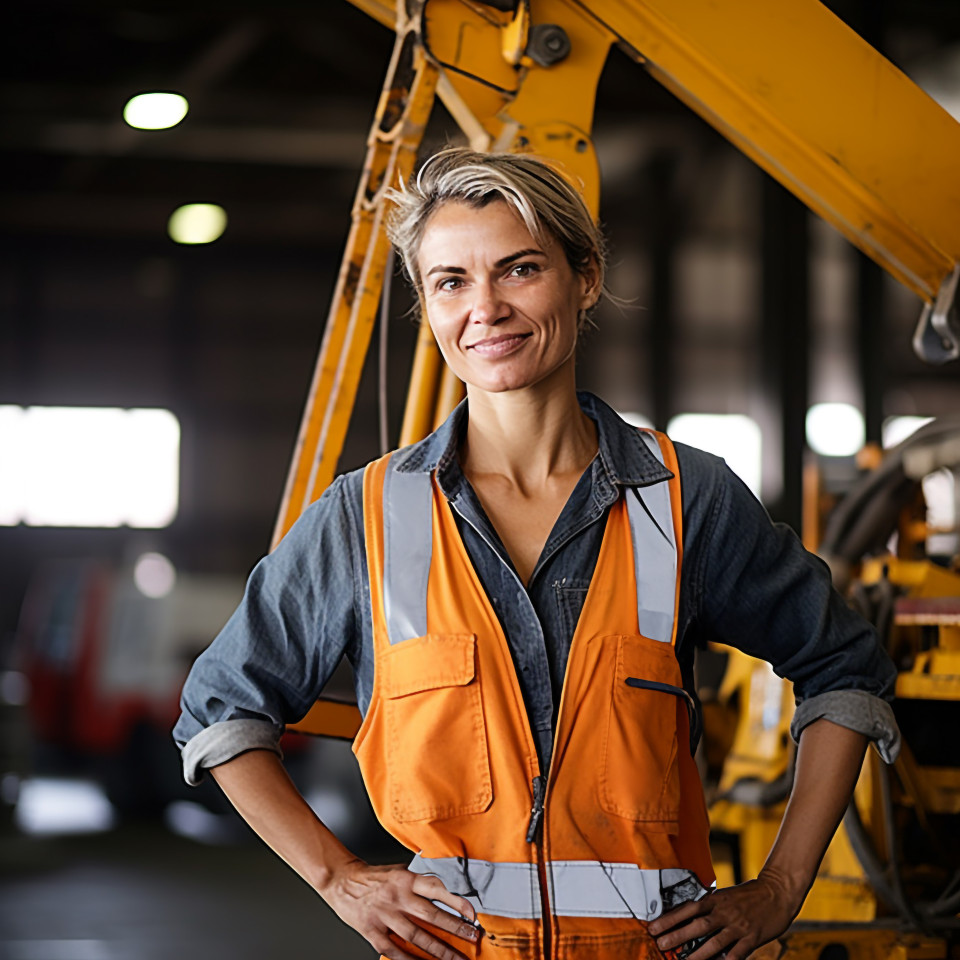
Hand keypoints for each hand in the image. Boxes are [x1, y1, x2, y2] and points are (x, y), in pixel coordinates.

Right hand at [319, 859, 478, 959]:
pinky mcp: (372, 930)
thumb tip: (447, 892)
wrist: (341, 880)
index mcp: (406, 878)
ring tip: (455, 959)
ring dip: (438, 950)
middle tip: (472, 939)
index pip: (437, 889)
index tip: (472, 914)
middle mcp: (397, 896)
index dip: (457, 901)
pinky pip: (393, 950)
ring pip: (416, 936)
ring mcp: (384, 915)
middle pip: (430, 915)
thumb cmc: (373, 877)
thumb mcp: (399, 871)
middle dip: (454, 929)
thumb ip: (419, 882)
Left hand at [647, 874, 801, 959]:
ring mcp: (738, 925)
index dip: (670, 918)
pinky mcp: (753, 937)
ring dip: (698, 954)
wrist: (778, 890)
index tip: (653, 926)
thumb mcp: (726, 896)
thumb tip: (691, 916)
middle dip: (677, 935)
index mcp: (716, 899)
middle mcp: (724, 912)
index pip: (688, 908)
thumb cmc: (749, 894)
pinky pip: (738, 953)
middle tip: (661, 944)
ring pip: (715, 942)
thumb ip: (711, 907)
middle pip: (697, 925)